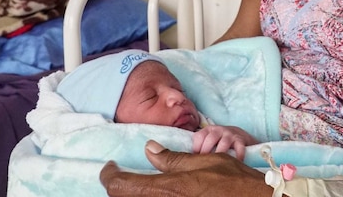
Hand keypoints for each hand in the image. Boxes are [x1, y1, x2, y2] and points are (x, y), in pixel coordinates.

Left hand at [99, 140, 268, 196]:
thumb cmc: (232, 181)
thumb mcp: (202, 162)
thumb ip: (172, 159)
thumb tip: (149, 150)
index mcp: (167, 188)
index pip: (120, 186)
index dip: (109, 175)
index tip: (110, 166)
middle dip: (120, 185)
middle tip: (122, 172)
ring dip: (134, 192)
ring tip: (138, 181)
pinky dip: (149, 196)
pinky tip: (157, 190)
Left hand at [192, 125, 257, 160]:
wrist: (238, 135)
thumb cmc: (218, 141)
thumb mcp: (208, 139)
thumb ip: (199, 146)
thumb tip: (184, 160)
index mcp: (208, 130)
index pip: (199, 136)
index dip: (196, 148)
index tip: (195, 159)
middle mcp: (219, 130)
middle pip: (211, 139)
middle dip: (206, 151)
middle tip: (205, 164)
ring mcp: (230, 134)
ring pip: (224, 143)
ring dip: (220, 154)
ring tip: (218, 165)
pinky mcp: (240, 140)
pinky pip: (239, 148)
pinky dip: (238, 156)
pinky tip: (234, 164)